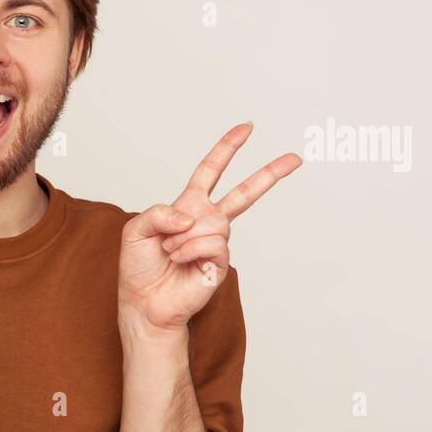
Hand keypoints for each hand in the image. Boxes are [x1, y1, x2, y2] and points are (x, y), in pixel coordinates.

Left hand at [119, 122, 299, 335]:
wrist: (143, 302)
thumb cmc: (139, 267)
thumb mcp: (136, 229)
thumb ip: (159, 212)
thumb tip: (192, 216)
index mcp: (188, 206)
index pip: (211, 171)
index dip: (227, 148)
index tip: (247, 128)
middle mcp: (206, 221)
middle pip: (244, 193)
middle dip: (269, 174)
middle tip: (295, 158)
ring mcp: (216, 243)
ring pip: (214, 223)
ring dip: (184, 237)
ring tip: (170, 252)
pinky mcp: (221, 263)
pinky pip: (212, 243)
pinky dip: (190, 249)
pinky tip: (180, 261)